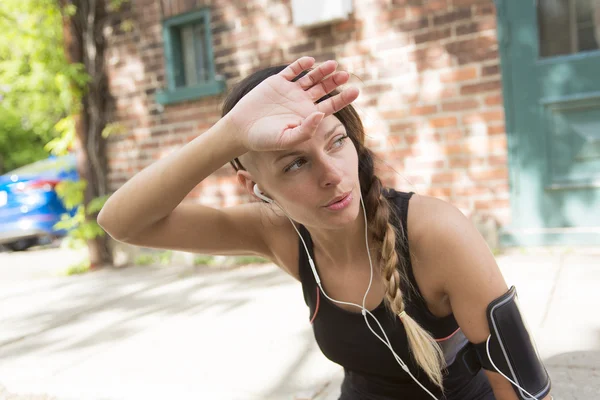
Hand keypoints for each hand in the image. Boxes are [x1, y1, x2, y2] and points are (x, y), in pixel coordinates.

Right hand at [227, 56, 359, 151]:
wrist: (241, 130)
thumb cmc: (264, 139)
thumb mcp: (287, 139)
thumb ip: (305, 130)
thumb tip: (320, 114)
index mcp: (307, 116)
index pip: (331, 105)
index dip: (344, 98)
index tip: (356, 90)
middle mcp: (301, 102)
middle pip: (324, 88)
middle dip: (335, 81)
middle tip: (345, 74)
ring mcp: (290, 91)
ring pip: (311, 77)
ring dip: (322, 70)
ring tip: (332, 64)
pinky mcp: (277, 82)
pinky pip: (292, 70)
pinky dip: (301, 65)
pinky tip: (309, 61)